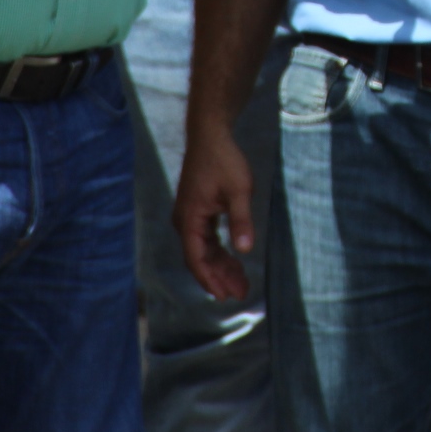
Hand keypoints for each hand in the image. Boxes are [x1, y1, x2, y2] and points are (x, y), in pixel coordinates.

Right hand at [175, 124, 257, 300]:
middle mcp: (184, 221)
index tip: (225, 296)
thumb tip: (246, 250)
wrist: (210, 136)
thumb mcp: (239, 190)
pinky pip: (206, 239)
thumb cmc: (224, 161)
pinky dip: (219, 251)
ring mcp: (189, 216)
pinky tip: (234, 260)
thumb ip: (241, 220)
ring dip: (221, 266)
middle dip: (220, 277)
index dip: (210, 280)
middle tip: (241, 292)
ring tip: (241, 281)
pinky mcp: (197, 211)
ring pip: (204, 250)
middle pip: (200, 258)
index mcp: (190, 219)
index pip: (196, 259)